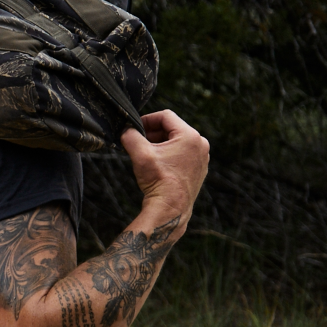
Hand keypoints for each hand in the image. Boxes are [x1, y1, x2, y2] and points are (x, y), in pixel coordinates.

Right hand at [120, 110, 209, 226]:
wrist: (171, 209)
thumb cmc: (158, 182)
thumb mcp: (140, 155)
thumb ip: (130, 137)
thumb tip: (125, 129)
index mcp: (189, 135)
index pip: (166, 116)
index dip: (147, 119)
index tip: (135, 128)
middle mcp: (200, 144)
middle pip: (172, 129)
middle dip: (153, 133)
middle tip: (138, 141)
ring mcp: (202, 158)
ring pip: (178, 142)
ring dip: (161, 145)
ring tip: (146, 155)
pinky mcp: (199, 170)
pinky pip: (183, 155)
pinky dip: (170, 156)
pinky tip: (158, 166)